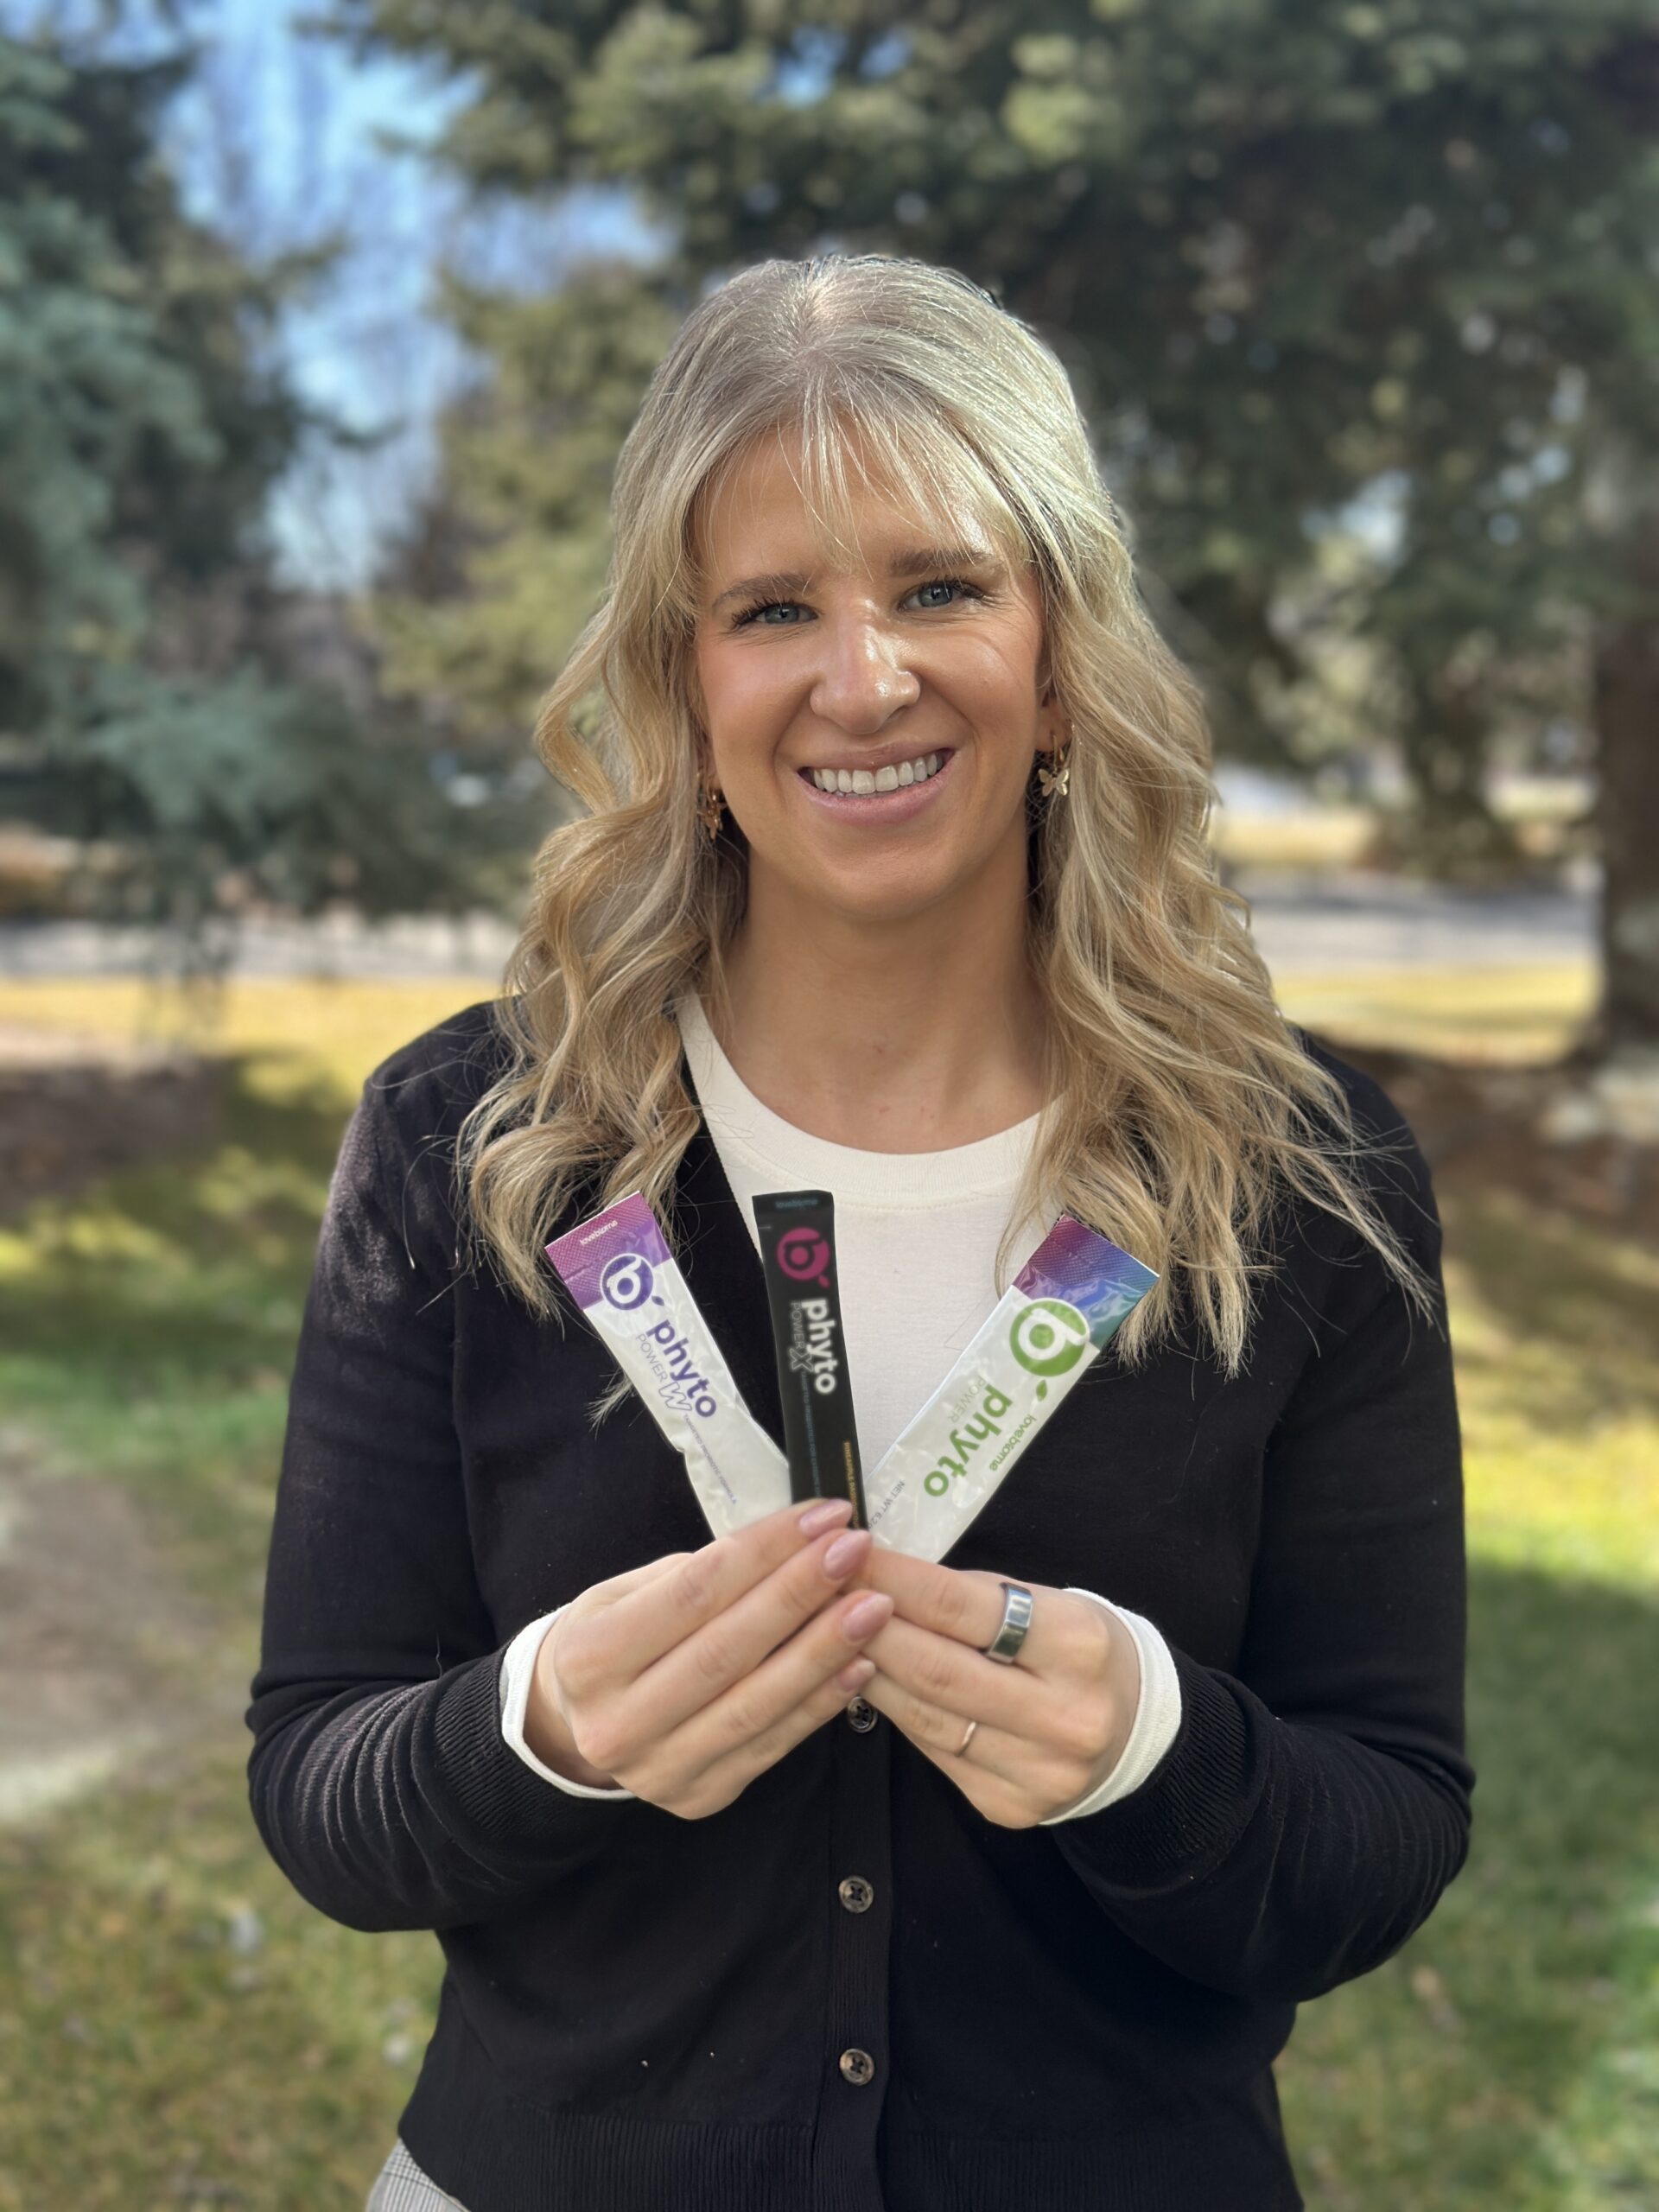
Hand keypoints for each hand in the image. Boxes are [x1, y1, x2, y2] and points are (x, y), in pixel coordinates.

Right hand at [523, 1498, 893, 1818]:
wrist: (575, 1723)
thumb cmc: (615, 1637)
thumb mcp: (627, 1591)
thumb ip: (700, 1573)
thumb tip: (791, 1547)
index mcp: (589, 1657)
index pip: (693, 1593)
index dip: (764, 1551)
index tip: (822, 1517)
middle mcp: (616, 1722)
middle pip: (726, 1650)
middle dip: (800, 1594)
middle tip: (855, 1550)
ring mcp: (658, 1769)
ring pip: (755, 1705)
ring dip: (823, 1651)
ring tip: (874, 1606)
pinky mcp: (699, 1797)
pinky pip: (772, 1745)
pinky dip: (820, 1703)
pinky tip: (859, 1664)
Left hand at [854, 1550, 1140, 1828]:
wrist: (1133, 1736)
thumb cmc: (1078, 1650)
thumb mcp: (1050, 1602)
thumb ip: (973, 1597)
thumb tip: (881, 1576)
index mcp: (1077, 1646)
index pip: (965, 1608)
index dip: (897, 1579)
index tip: (847, 1553)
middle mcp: (1064, 1716)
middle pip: (937, 1669)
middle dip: (866, 1627)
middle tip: (818, 1593)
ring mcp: (1037, 1772)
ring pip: (925, 1716)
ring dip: (866, 1670)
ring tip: (826, 1635)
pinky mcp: (1009, 1806)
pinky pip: (932, 1752)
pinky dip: (894, 1712)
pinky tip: (864, 1683)